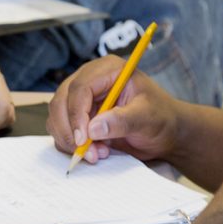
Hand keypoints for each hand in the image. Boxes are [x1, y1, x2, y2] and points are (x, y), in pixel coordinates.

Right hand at [46, 55, 179, 164]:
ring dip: (69, 139)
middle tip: (86, 152)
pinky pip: (62, 128)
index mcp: (108, 70)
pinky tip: (95, 151)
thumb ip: (122, 121)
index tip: (83, 139)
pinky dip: (71, 144)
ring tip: (96, 154)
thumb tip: (93, 129)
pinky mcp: (79, 114)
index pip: (80, 87)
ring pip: (57, 115)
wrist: (165, 132)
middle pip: (62, 99)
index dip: (77, 113)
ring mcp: (82, 97)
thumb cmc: (161, 117)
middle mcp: (90, 79)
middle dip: (69, 129)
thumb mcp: (147, 117)